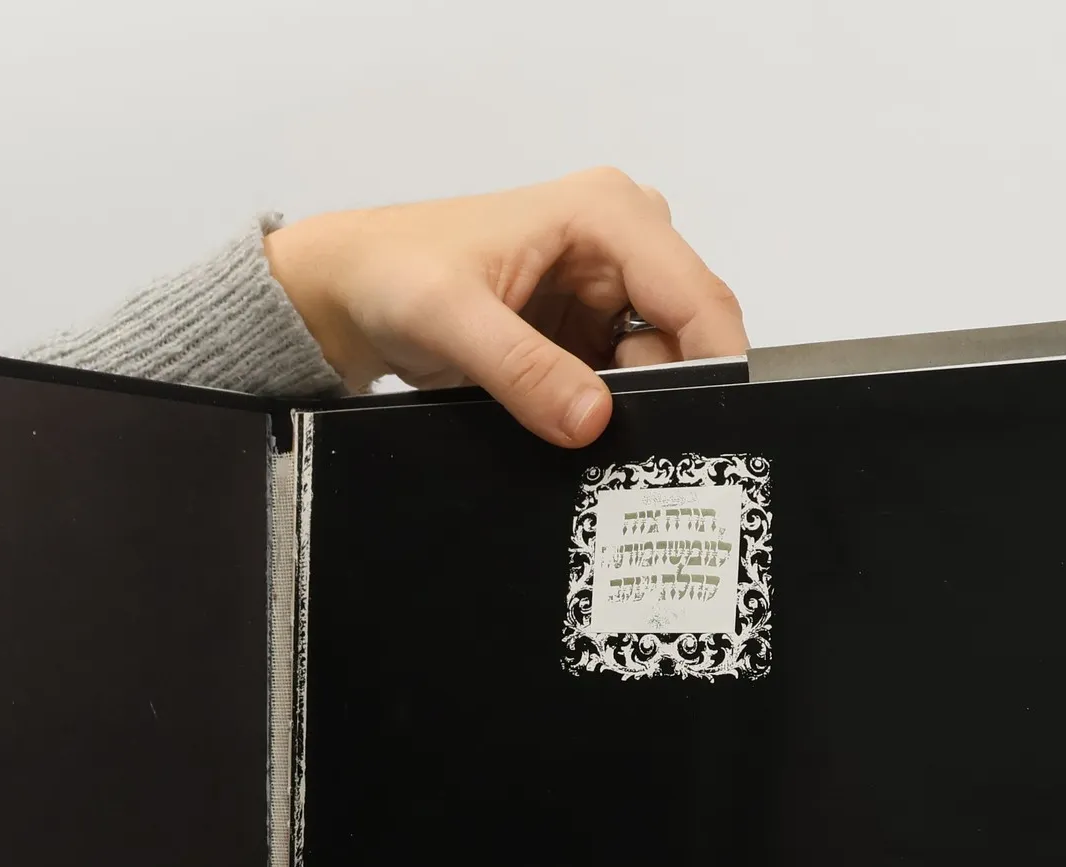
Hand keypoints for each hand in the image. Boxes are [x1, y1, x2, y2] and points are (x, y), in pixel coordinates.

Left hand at [264, 169, 747, 447]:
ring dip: (630, 407)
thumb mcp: (452, 319)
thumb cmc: (393, 274)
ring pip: (655, 363)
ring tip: (580, 439)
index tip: (709, 430)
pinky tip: (571, 431)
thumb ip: (524, 370)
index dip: (715, 363)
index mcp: (606, 214)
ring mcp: (603, 287)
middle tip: (631, 453)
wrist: (350, 289)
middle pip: (684, 333)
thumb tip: (594, 420)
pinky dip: (602, 411)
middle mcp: (620, 242)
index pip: (695, 294)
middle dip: (665, 392)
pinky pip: (618, 379)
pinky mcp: (582, 328)